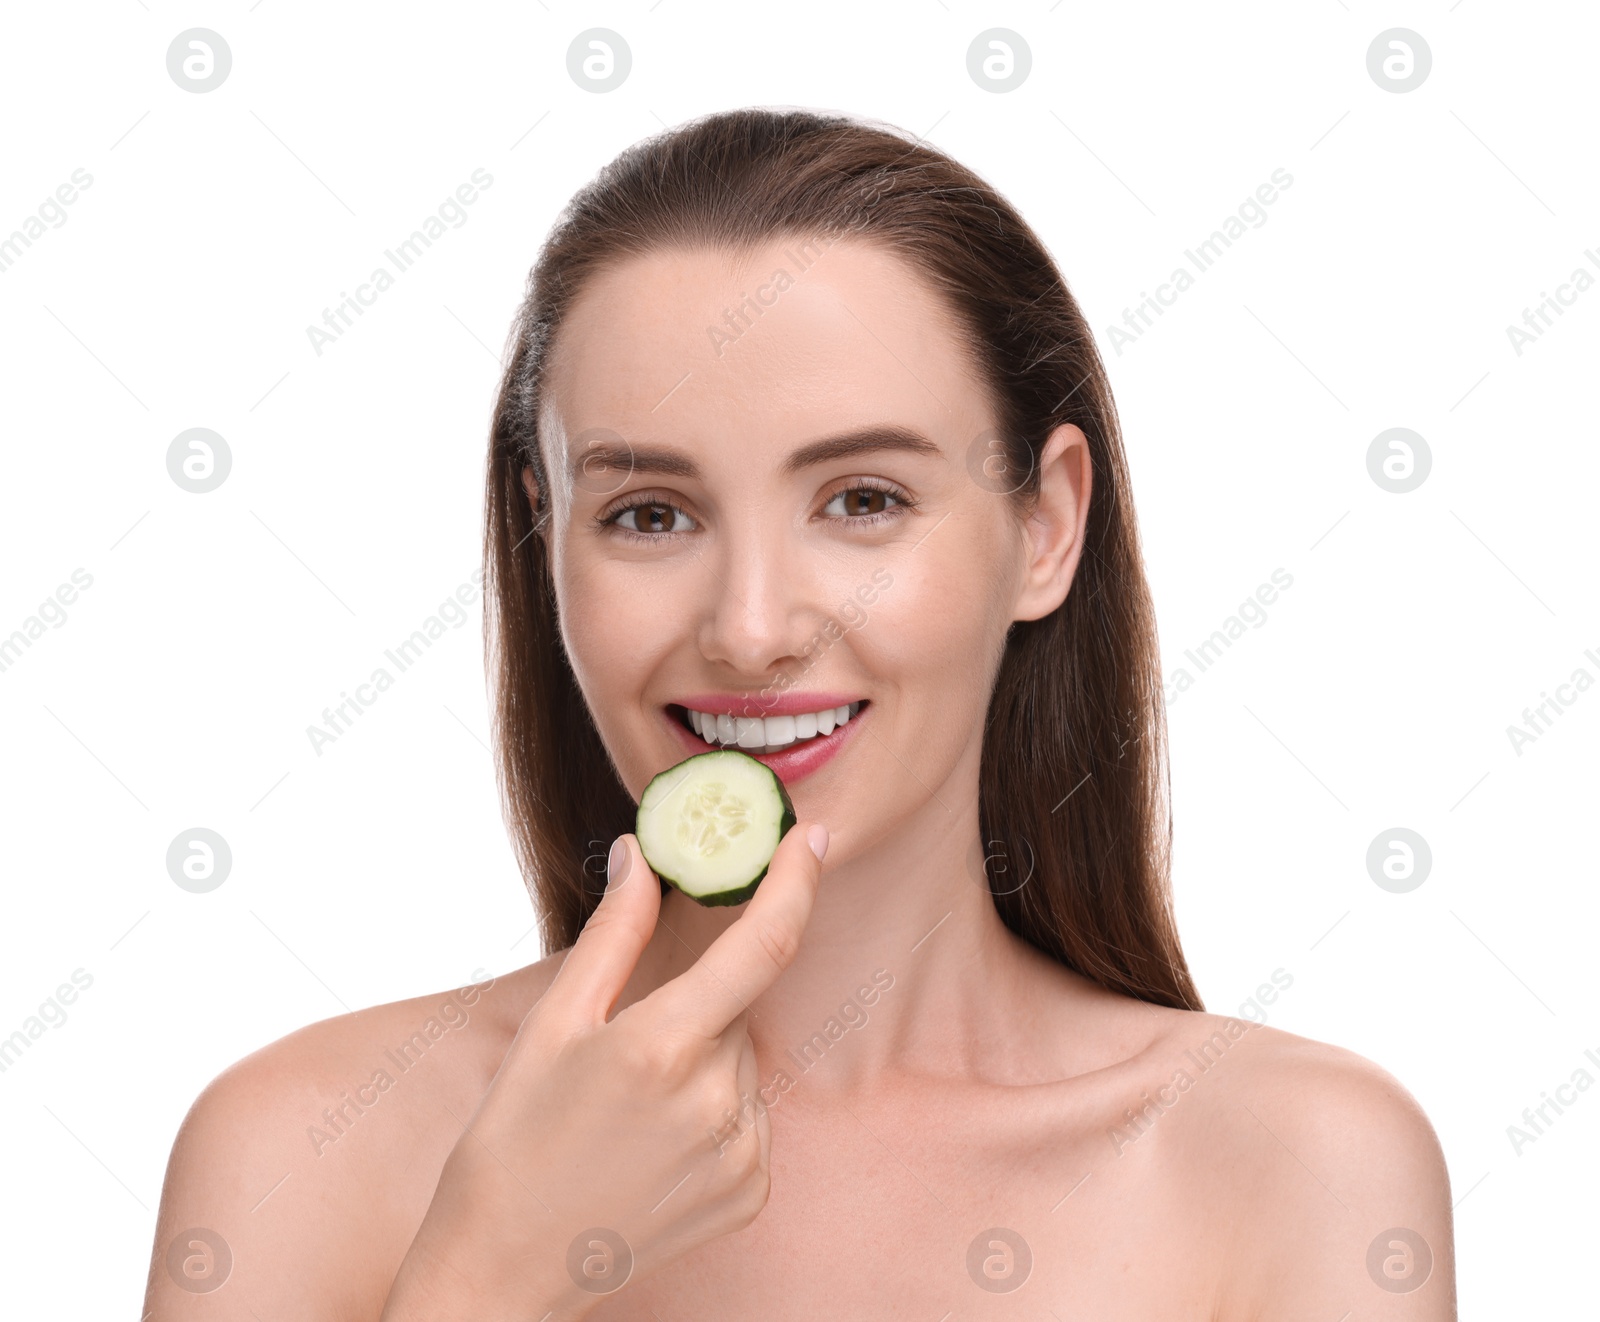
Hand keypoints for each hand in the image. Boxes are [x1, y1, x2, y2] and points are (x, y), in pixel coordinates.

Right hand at [382, 820, 828, 1318]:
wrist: (501, 1269)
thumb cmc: (512, 1140)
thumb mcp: (554, 1024)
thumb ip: (613, 932)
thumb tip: (639, 854)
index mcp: (665, 1047)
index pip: (763, 943)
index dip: (796, 880)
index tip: (814, 835)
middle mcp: (718, 1100)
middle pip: (738, 1008)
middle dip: (697, 1006)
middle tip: (625, 1051)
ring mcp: (741, 1153)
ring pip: (743, 1061)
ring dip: (704, 1060)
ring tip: (629, 1110)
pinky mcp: (751, 1192)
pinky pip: (749, 1116)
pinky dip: (715, 1111)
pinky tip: (654, 1145)